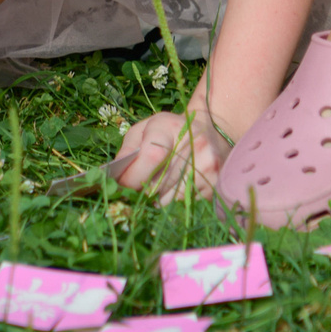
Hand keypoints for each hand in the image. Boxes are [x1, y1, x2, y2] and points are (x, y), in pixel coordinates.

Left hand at [115, 87, 230, 200]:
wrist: (212, 131)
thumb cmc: (170, 131)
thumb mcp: (145, 129)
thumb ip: (128, 149)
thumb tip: (114, 176)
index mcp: (170, 127)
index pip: (150, 157)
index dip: (132, 177)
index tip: (122, 184)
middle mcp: (194, 144)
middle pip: (157, 183)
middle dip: (141, 191)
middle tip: (138, 187)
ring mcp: (208, 165)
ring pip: (169, 199)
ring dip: (158, 198)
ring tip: (160, 185)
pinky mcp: (215, 183)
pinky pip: (184, 204)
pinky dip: (174, 201)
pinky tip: (176, 187)